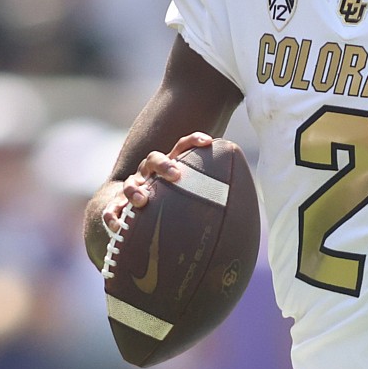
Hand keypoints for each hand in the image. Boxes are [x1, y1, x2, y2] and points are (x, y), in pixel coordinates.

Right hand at [103, 133, 218, 247]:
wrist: (148, 226)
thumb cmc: (183, 212)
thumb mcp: (202, 204)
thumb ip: (220, 202)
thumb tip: (255, 213)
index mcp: (172, 168)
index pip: (182, 148)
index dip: (192, 141)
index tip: (207, 141)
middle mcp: (151, 175)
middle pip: (154, 160)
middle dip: (164, 165)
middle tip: (176, 175)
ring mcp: (133, 191)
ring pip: (131, 184)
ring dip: (135, 190)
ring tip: (141, 201)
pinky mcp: (118, 210)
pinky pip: (111, 211)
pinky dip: (113, 217)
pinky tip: (117, 227)